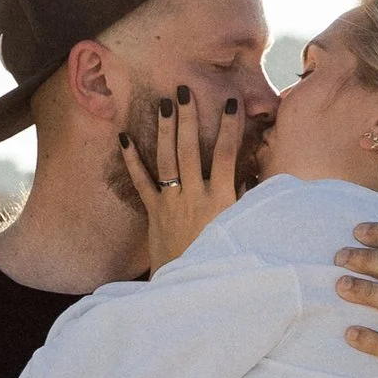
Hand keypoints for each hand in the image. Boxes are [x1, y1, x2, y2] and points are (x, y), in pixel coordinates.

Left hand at [122, 84, 243, 270]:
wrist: (191, 287)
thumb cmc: (221, 257)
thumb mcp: (242, 228)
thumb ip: (247, 199)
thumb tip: (254, 173)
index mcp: (221, 201)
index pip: (226, 155)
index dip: (229, 128)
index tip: (231, 103)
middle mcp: (195, 198)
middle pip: (191, 150)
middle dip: (189, 119)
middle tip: (184, 90)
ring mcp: (172, 204)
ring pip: (167, 160)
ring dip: (165, 130)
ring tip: (164, 102)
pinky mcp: (154, 213)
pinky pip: (141, 182)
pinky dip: (132, 160)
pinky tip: (123, 137)